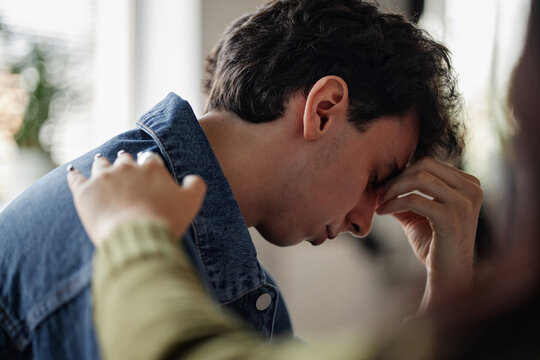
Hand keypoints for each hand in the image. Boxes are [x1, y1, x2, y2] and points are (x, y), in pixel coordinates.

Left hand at [67, 151, 205, 246]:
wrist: (137, 236)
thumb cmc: (166, 220)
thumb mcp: (191, 202)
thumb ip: (195, 185)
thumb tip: (192, 178)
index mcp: (151, 168)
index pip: (150, 160)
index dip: (149, 164)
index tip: (147, 168)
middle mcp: (127, 167)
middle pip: (124, 159)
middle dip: (124, 161)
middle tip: (123, 162)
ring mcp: (103, 178)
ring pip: (100, 164)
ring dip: (101, 162)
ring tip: (99, 160)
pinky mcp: (84, 192)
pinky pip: (75, 177)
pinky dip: (74, 173)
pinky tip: (72, 171)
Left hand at [376, 157, 481, 311]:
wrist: (447, 276)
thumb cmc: (434, 245)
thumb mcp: (419, 214)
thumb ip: (406, 195)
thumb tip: (382, 180)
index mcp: (469, 184)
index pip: (429, 164)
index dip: (402, 173)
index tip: (384, 187)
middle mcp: (472, 189)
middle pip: (424, 166)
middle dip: (397, 178)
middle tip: (379, 193)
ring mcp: (464, 202)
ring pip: (419, 178)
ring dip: (393, 189)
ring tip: (381, 203)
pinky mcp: (451, 217)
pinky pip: (414, 200)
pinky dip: (394, 203)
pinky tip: (383, 212)